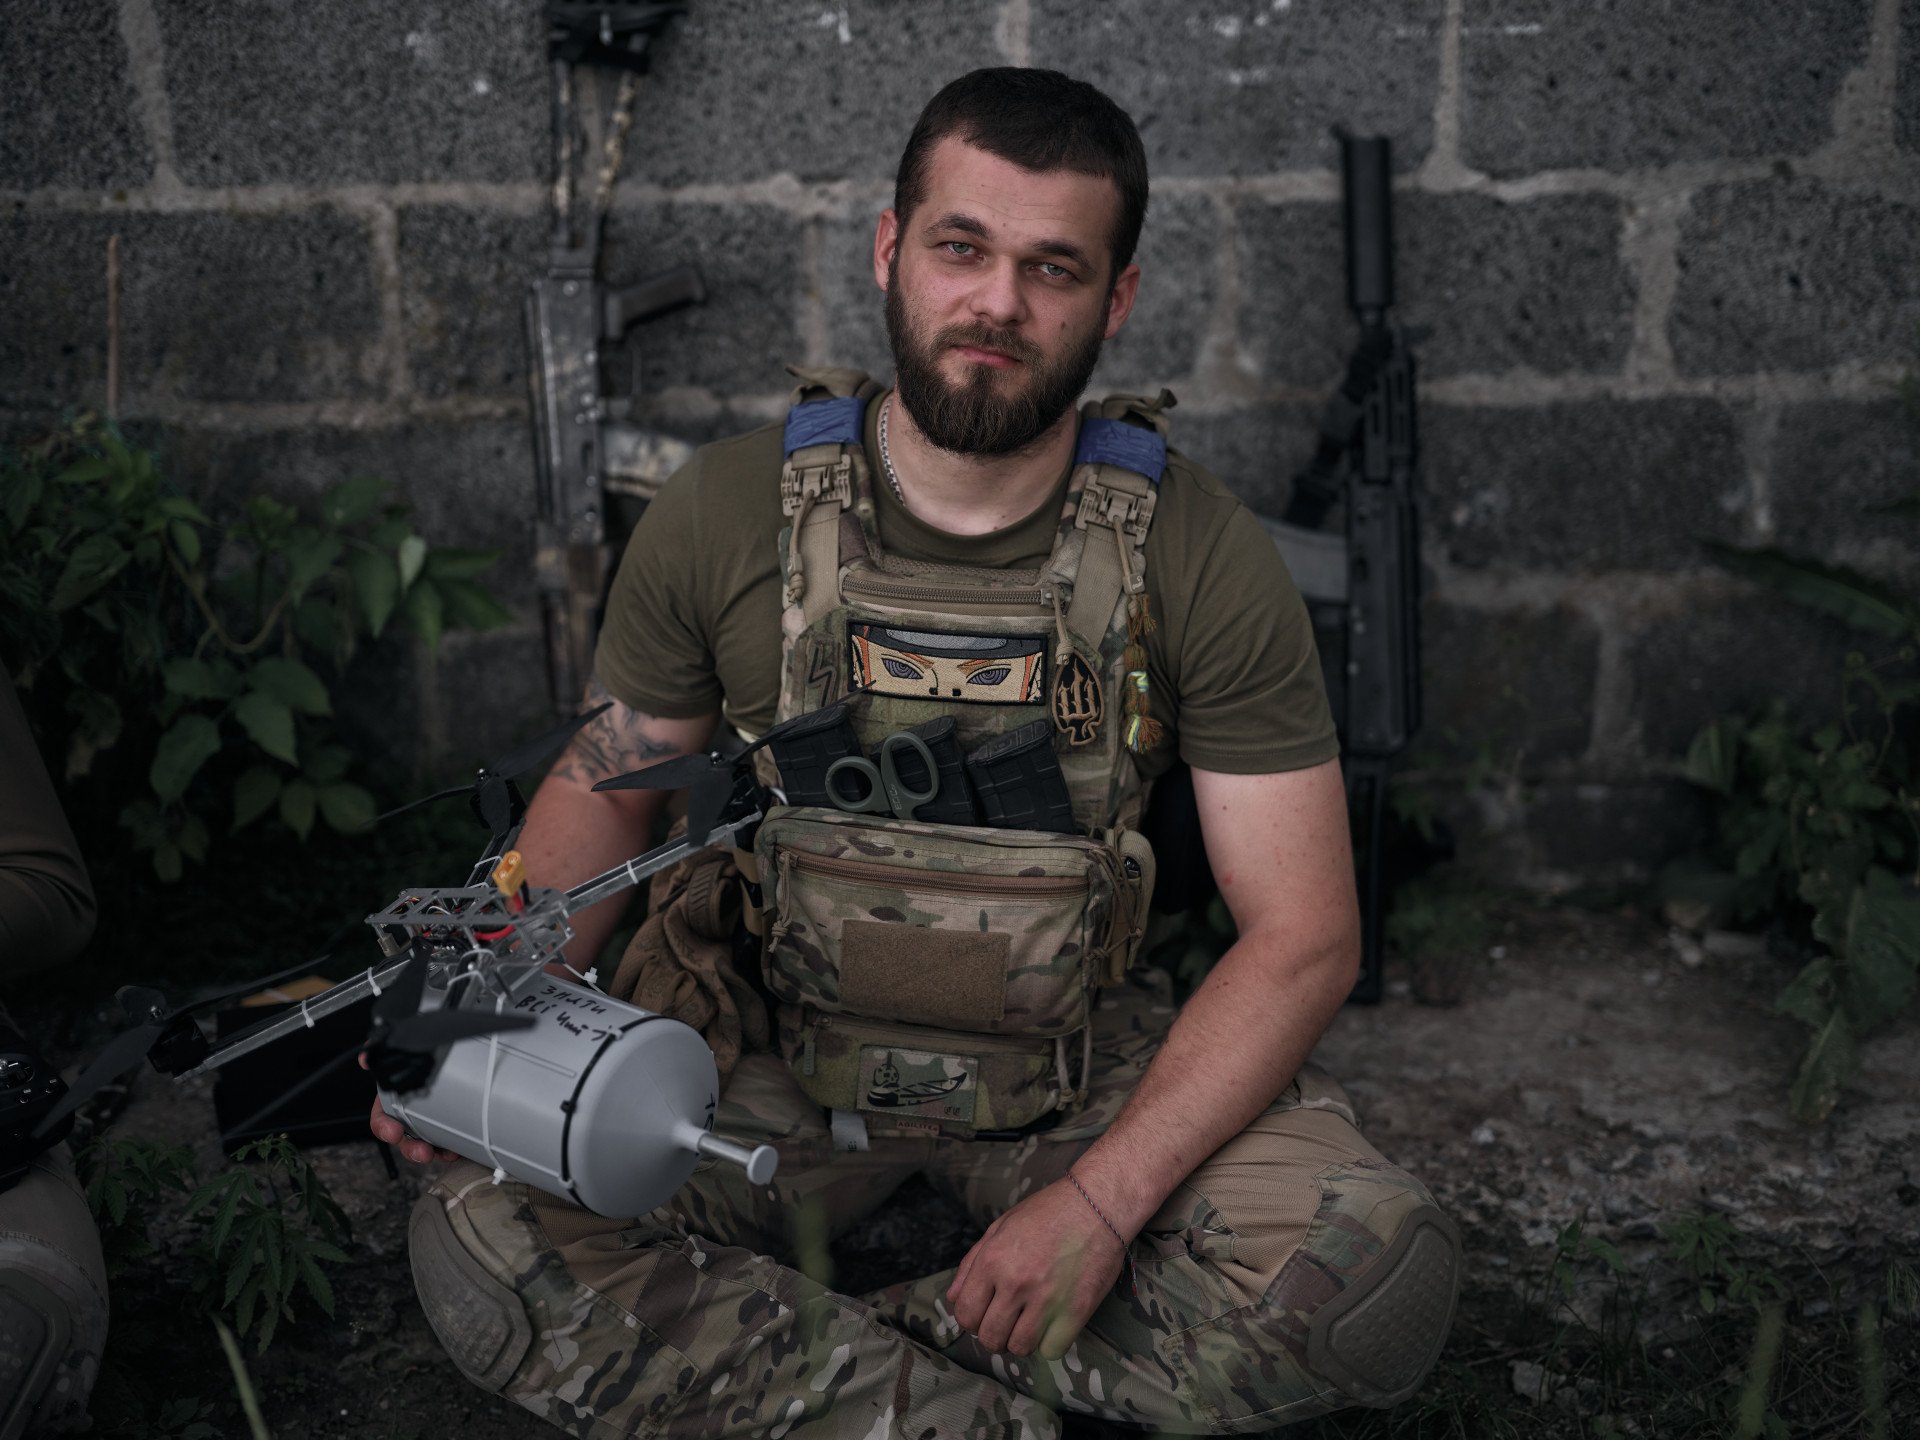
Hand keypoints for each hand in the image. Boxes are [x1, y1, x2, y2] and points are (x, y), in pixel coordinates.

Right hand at [362, 1055, 457, 1164]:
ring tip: (447, 1154)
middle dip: (412, 1149)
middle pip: (405, 1140)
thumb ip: (379, 1053)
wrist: (443, 1059)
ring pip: (425, 1146)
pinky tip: (460, 1148)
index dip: (384, 1128)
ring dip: (435, 1153)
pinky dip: (452, 1148)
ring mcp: (424, 1126)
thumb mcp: (396, 1054)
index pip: (381, 1120)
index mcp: (391, 1103)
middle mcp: (406, 1118)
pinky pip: (446, 1143)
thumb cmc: (416, 1060)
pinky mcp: (444, 1129)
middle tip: (423, 1152)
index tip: (393, 1132)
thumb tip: (365, 1058)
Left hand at [946, 1177, 1127, 1357]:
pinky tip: (1053, 1324)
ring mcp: (1046, 1299)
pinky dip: (1050, 1343)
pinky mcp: (1076, 1311)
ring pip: (1020, 1348)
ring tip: (1030, 1322)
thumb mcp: (1001, 1227)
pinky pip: (1051, 1351)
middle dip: (995, 1334)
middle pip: (990, 1338)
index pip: (965, 1315)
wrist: (1097, 1204)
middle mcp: (1016, 1283)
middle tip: (1008, 1320)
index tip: (985, 1313)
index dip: (972, 1319)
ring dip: (1022, 1340)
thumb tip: (953, 1299)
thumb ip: (972, 1264)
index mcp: (993, 1260)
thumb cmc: (1047, 1212)